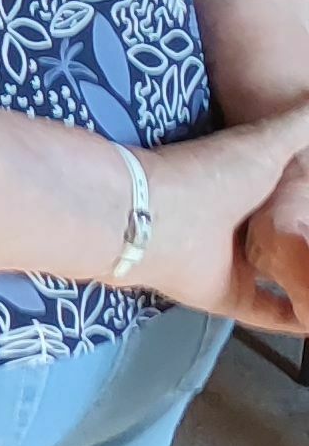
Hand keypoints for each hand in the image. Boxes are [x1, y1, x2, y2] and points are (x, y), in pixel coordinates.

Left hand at [135, 101, 308, 328]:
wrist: (152, 217)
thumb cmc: (209, 176)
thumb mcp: (265, 144)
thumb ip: (298, 124)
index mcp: (250, 192)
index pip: (293, 202)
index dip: (308, 204)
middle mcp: (241, 229)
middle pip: (289, 244)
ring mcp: (233, 265)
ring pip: (283, 280)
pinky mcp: (228, 296)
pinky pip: (270, 314)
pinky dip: (295, 321)